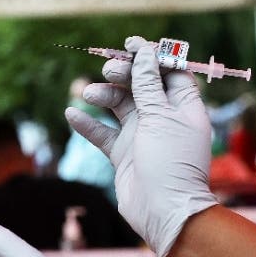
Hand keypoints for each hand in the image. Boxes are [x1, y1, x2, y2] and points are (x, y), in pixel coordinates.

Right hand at [64, 36, 216, 256]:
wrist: (163, 210)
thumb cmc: (170, 162)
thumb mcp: (160, 116)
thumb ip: (148, 84)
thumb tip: (145, 53)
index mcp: (183, 108)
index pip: (170, 73)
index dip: (152, 57)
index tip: (131, 45)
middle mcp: (163, 119)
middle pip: (141, 86)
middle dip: (124, 74)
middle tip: (107, 70)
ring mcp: (142, 136)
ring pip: (119, 106)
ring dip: (103, 95)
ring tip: (88, 93)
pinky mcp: (123, 154)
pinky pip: (103, 133)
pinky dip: (88, 123)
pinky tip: (71, 113)